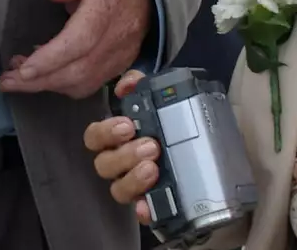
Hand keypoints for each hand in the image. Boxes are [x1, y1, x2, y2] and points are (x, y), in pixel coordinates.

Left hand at [0, 0, 150, 99]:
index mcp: (106, 8)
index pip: (78, 41)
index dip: (50, 59)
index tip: (23, 70)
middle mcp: (116, 37)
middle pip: (78, 70)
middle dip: (40, 81)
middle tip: (8, 80)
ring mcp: (121, 54)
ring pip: (84, 83)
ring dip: (50, 85)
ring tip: (21, 75)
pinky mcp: (121, 65)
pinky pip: (92, 85)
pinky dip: (65, 85)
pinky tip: (46, 75)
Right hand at [82, 71, 158, 223]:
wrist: (203, 146)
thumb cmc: (170, 118)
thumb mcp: (156, 95)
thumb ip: (139, 84)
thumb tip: (126, 84)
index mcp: (116, 138)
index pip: (94, 137)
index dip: (105, 133)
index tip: (127, 125)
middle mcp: (118, 163)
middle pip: (104, 165)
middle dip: (125, 155)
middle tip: (151, 146)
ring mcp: (133, 185)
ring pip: (118, 189)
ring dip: (132, 179)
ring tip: (153, 168)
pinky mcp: (151, 203)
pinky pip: (141, 212)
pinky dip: (143, 210)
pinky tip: (148, 207)